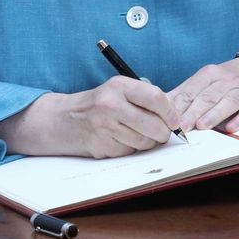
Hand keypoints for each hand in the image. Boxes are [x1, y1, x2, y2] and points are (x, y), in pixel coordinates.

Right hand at [0, 77, 181, 157]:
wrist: (63, 119)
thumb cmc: (98, 103)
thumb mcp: (118, 89)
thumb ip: (144, 97)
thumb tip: (174, 116)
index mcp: (119, 86)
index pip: (157, 99)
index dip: (171, 113)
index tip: (175, 121)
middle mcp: (111, 105)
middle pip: (154, 125)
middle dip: (163, 133)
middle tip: (162, 132)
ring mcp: (104, 127)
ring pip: (144, 142)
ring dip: (148, 142)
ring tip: (139, 133)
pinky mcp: (101, 146)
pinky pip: (129, 152)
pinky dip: (131, 149)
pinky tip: (122, 139)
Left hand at [169, 57, 238, 133]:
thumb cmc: (228, 79)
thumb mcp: (207, 80)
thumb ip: (186, 92)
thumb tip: (159, 107)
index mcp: (210, 74)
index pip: (192, 90)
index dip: (179, 104)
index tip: (167, 118)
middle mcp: (226, 80)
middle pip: (208, 96)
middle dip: (193, 111)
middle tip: (181, 126)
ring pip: (228, 101)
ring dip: (215, 114)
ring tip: (202, 126)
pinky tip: (232, 128)